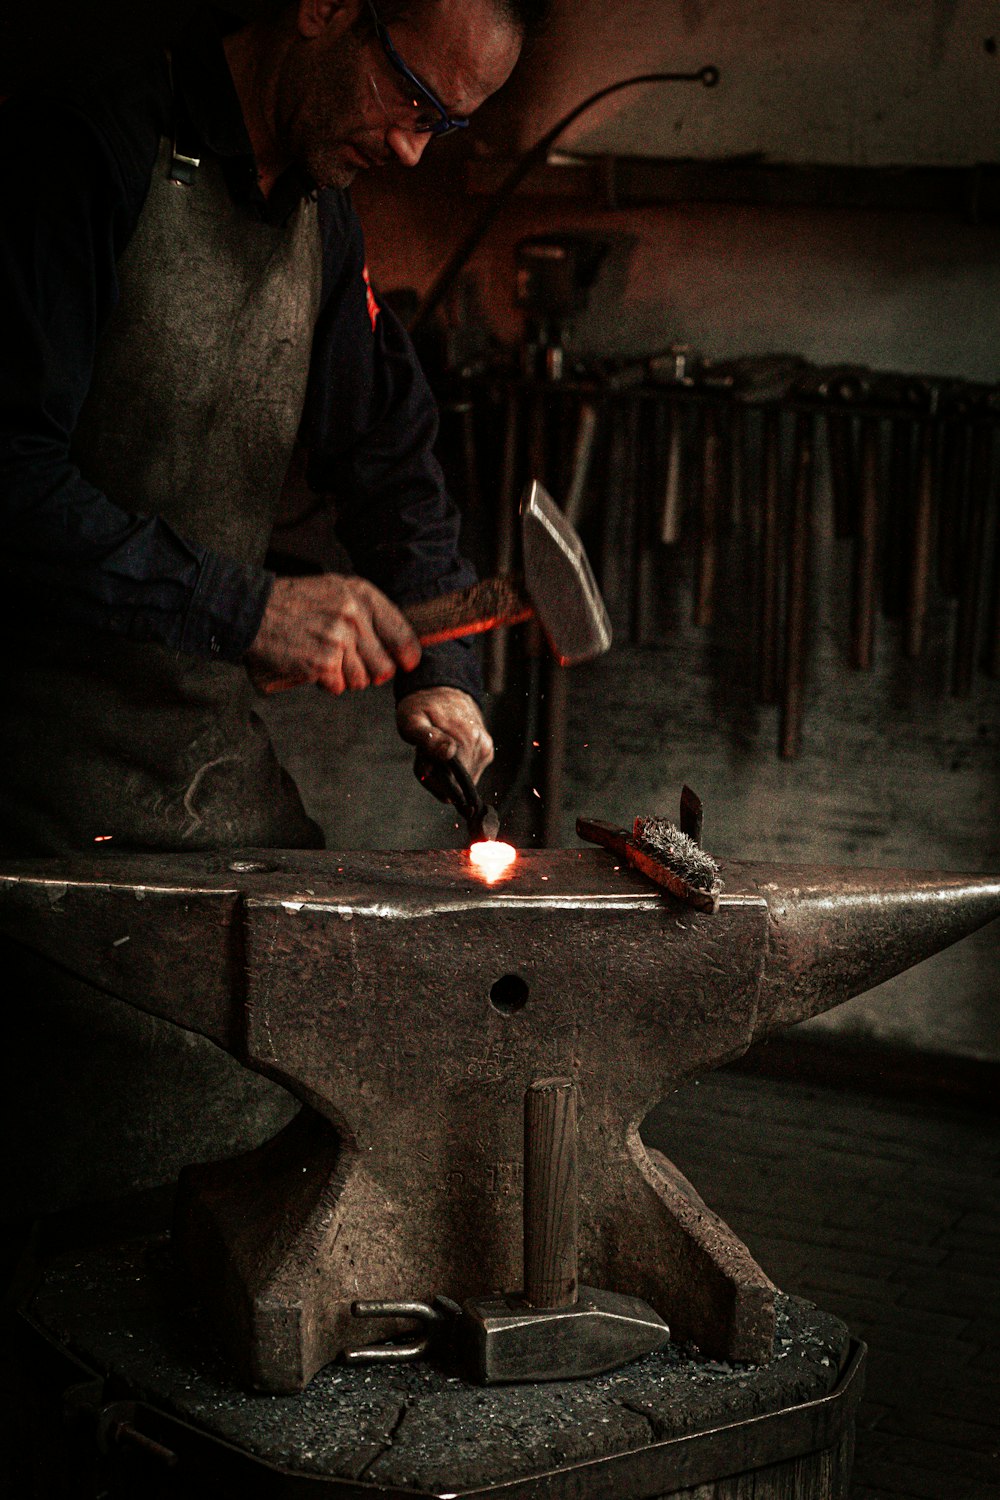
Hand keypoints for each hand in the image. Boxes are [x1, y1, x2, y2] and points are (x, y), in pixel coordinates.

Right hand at [246, 574, 420, 694]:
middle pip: (385, 666)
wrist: (252, 611)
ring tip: (325, 660)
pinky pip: (338, 687)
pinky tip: (312, 666)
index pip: (403, 636)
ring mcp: (339, 639)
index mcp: (362, 595)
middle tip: (350, 664)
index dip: (406, 656)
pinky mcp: (322, 661)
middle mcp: (354, 615)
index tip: (404, 663)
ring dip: (346, 678)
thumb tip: (400, 645)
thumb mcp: (336, 591)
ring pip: (362, 680)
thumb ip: (367, 611)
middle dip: (370, 672)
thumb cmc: (294, 603)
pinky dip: (326, 683)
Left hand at [396, 688, 493, 792]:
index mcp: (463, 741)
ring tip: (435, 750)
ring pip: (463, 779)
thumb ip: (427, 739)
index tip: (423, 763)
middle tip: (426, 754)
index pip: (451, 786)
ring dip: (446, 771)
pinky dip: (455, 767)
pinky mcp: (487, 751)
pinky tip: (446, 751)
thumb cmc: (421, 707)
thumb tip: (449, 753)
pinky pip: (469, 771)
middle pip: (457, 784)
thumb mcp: (413, 721)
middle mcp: (480, 747)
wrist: (441, 690)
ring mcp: (485, 750)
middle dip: (438, 776)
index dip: (433, 780)